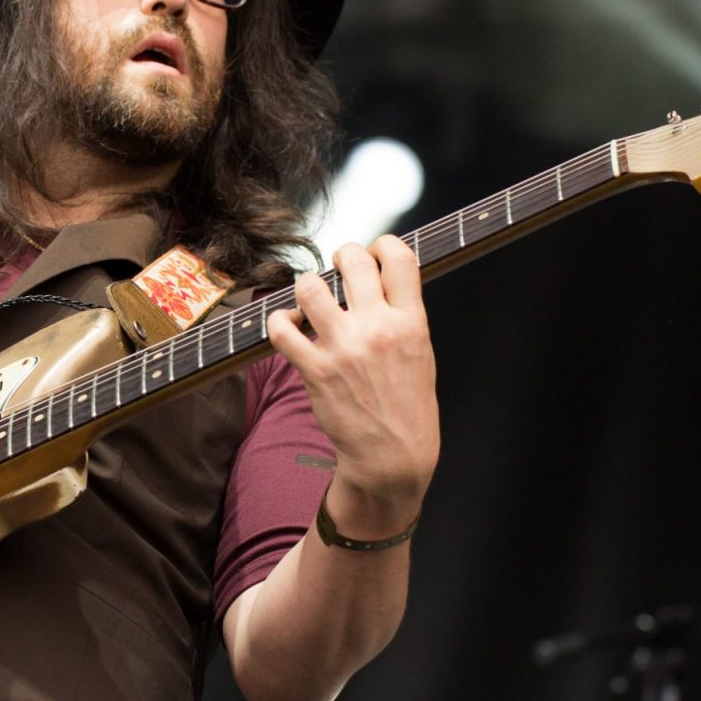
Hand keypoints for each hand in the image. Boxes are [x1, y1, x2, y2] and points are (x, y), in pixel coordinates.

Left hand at [266, 238, 439, 509]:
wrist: (393, 455)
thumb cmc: (407, 405)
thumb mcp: (421, 352)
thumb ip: (401, 314)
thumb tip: (377, 279)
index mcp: (412, 322)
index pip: (399, 256)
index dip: (381, 245)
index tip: (373, 254)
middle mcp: (378, 328)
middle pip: (353, 259)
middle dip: (341, 257)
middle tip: (338, 272)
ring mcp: (344, 348)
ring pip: (310, 285)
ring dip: (306, 286)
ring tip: (310, 300)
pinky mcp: (315, 369)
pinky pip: (282, 328)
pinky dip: (279, 321)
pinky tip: (289, 326)